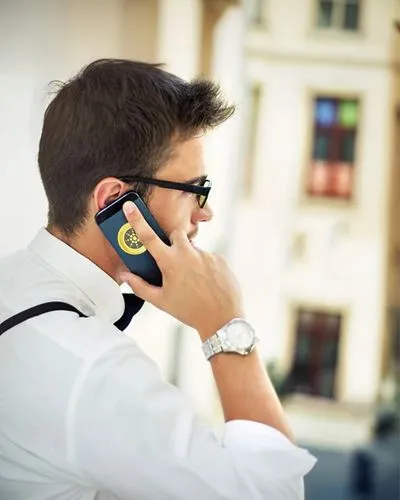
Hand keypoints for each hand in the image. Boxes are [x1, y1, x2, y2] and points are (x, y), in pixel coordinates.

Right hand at [119, 201, 243, 339]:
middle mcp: (188, 253)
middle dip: (172, 242)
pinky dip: (204, 266)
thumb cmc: (189, 311)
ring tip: (193, 280)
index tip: (129, 206)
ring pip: (193, 248)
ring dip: (190, 258)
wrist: (222, 319)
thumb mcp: (161, 301)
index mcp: (170, 262)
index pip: (148, 236)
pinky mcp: (220, 258)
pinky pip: (208, 257)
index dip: (136, 220)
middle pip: (176, 234)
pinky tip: (206, 282)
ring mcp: (206, 254)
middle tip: (172, 260)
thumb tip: (125, 276)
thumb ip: (140, 286)